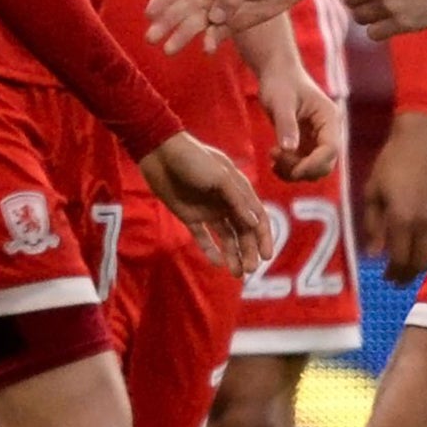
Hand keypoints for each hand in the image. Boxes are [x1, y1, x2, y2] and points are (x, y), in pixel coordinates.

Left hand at [138, 132, 268, 275]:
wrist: (160, 153)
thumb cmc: (194, 159)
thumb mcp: (220, 177)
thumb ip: (238, 201)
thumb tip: (255, 223)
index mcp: (238, 189)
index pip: (257, 217)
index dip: (264, 236)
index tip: (266, 256)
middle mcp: (227, 202)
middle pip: (243, 231)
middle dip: (249, 251)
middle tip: (250, 269)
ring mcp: (209, 210)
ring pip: (227, 238)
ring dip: (234, 254)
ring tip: (237, 273)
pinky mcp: (190, 217)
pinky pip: (204, 238)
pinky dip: (212, 250)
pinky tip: (218, 263)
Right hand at [146, 0, 310, 53]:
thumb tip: (214, 17)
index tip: (150, 12)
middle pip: (184, 6)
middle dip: (166, 21)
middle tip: (150, 38)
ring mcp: (223, 5)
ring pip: (196, 22)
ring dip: (182, 35)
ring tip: (168, 50)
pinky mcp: (235, 20)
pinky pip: (218, 33)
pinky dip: (211, 41)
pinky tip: (208, 50)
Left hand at [253, 61, 340, 180]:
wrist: (277, 73)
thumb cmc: (280, 82)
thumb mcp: (281, 101)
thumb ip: (286, 125)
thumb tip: (289, 149)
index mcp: (329, 118)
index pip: (331, 149)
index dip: (313, 164)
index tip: (292, 169)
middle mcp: (328, 131)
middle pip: (325, 164)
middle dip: (301, 168)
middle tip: (275, 156)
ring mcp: (318, 139)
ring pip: (314, 169)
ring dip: (293, 170)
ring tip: (272, 155)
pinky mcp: (307, 144)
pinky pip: (303, 165)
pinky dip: (289, 169)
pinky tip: (274, 162)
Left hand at [337, 0, 426, 38]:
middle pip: (348, 0)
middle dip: (358, 1)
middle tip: (374, 1)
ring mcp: (389, 3)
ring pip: (359, 18)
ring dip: (368, 16)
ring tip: (386, 11)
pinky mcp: (403, 22)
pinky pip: (373, 33)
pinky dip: (379, 30)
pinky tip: (392, 22)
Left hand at [362, 111, 426, 283]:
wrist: (423, 138)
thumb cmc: (392, 161)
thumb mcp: (373, 190)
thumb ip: (373, 225)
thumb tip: (374, 255)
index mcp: (403, 218)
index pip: (401, 260)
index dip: (394, 273)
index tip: (386, 278)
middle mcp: (426, 223)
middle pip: (420, 262)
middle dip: (407, 275)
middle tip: (397, 278)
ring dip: (423, 265)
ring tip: (411, 268)